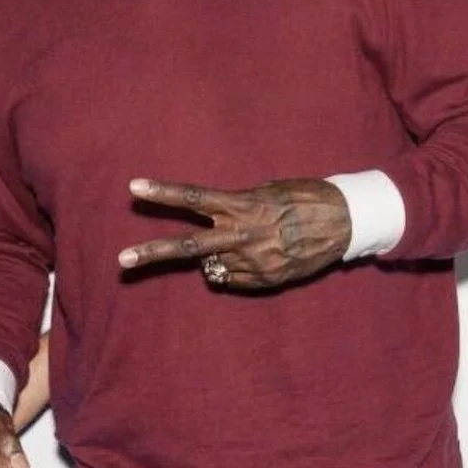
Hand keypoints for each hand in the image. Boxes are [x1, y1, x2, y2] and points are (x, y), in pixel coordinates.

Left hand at [118, 177, 351, 289]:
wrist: (346, 223)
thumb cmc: (304, 198)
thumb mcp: (268, 192)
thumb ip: (236, 209)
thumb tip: (216, 231)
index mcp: (242, 205)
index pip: (194, 199)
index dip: (163, 192)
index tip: (134, 187)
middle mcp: (242, 235)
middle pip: (187, 247)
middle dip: (152, 253)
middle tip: (122, 260)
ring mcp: (253, 262)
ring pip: (212, 267)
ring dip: (217, 258)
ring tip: (245, 244)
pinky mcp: (265, 280)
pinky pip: (234, 279)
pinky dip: (236, 270)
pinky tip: (260, 257)